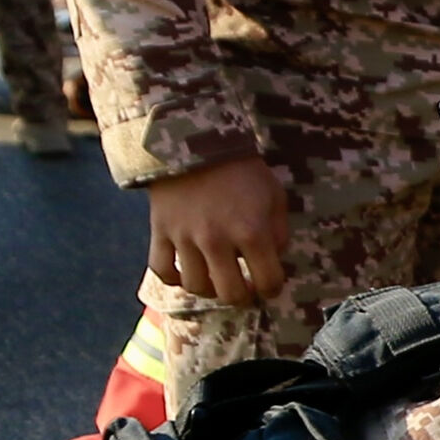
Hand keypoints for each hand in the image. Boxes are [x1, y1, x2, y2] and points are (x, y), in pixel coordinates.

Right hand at [145, 154, 288, 305]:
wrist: (195, 142)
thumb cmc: (243, 170)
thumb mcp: (274, 195)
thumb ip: (279, 231)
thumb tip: (275, 259)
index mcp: (251, 232)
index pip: (267, 281)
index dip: (273, 289)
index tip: (270, 286)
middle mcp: (217, 241)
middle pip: (230, 293)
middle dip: (242, 297)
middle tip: (244, 289)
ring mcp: (185, 239)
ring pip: (195, 286)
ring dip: (209, 289)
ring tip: (216, 280)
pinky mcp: (160, 233)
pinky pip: (162, 270)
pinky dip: (174, 278)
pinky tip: (186, 272)